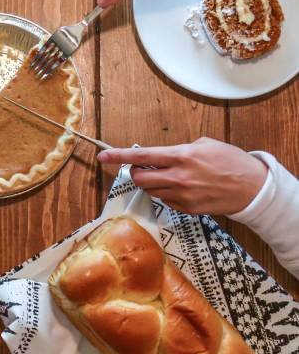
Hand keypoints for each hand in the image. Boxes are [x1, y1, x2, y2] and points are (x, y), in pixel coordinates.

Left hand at [97, 137, 267, 214]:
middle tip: (144, 169)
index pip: (142, 156)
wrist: (252, 187)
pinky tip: (182, 188)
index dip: (119, 156)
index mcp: (181, 156)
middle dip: (137, 173)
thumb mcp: (204, 144)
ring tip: (169, 177)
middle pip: (140, 179)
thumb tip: (162, 157)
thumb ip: (179, 150)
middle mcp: (178, 177)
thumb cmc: (230, 161)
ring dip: (152, 184)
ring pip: (150, 191)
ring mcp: (181, 195)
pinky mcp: (186, 209)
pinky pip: (165, 201)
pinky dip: (166, 194)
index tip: (103, 157)